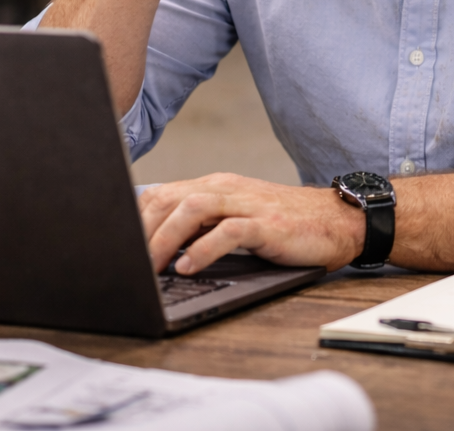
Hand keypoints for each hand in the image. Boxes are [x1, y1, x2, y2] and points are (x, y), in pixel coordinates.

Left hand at [139, 173, 363, 274]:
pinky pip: (228, 231)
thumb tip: (161, 252)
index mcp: (216, 185)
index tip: (116, 246)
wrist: (338, 222)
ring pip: (193, 208)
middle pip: (170, 198)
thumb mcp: (238, 220)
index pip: (162, 194)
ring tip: (149, 267)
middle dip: (142, 231)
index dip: (134, 219)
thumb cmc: (286, 226)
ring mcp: (247, 203)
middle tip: (125, 263)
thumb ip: (204, 227)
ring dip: (164, 238)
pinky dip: (203, 249)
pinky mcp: (267, 223)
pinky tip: (188, 267)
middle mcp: (227, 188)